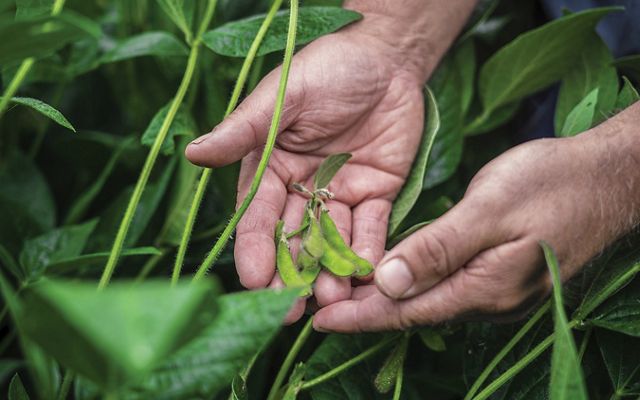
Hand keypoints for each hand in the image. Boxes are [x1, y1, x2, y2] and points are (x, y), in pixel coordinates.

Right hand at [186, 28, 426, 321]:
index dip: (255, 247)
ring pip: (330, 241)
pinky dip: (368, 252)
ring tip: (330, 298)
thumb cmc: (326, 68)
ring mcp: (338, 194)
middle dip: (290, 274)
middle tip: (289, 310)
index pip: (257, 215)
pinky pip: (370, 229)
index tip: (252, 279)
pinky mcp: (375, 195)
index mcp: (270, 168)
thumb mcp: (281, 96)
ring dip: (330, 271)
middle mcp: (300, 188)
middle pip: (292, 239)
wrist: (385, 57)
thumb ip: (244, 130)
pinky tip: (366, 276)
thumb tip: (193, 154)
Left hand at [314, 111, 639, 331]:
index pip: (407, 312)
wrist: (606, 178)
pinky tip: (393, 271)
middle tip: (320, 304)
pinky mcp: (500, 273)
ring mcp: (496, 289)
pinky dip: (412, 280)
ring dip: (386, 296)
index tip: (319, 321)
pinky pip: (444, 284)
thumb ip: (438, 249)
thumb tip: (388, 284)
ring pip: (427, 298)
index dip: (360, 316)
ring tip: (345, 290)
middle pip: (414, 311)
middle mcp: (487, 299)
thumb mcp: (490, 209)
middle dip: (366, 310)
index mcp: (482, 288)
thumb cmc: (551, 185)